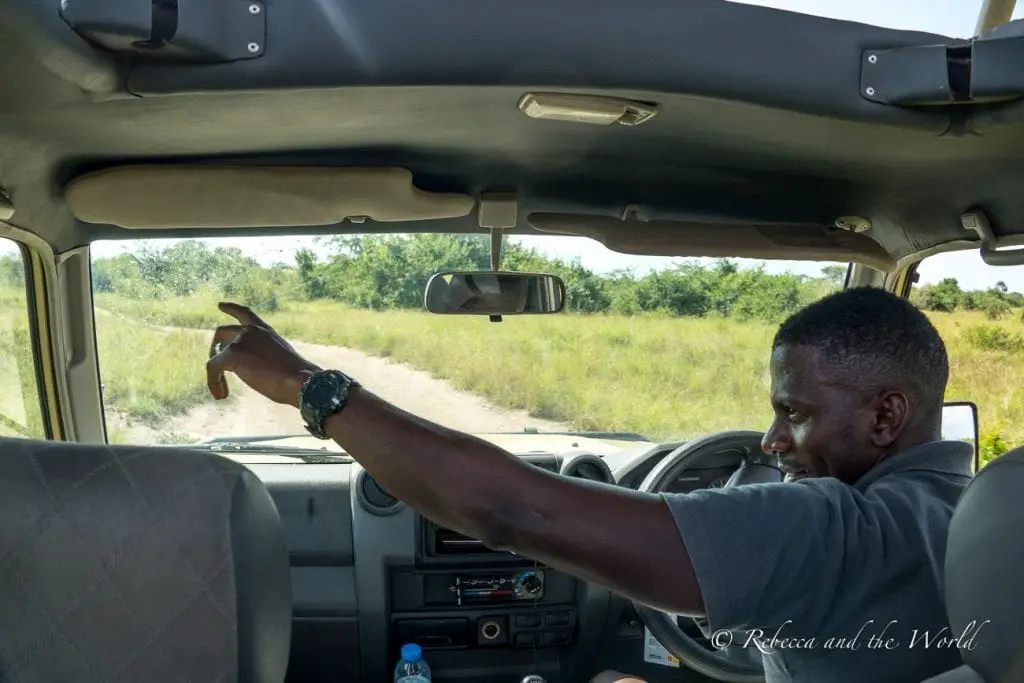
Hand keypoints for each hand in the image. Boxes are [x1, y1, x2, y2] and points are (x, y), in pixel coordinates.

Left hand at [206, 302, 320, 406]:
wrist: (300, 380)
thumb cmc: (296, 377)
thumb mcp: (279, 359)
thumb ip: (262, 355)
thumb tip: (247, 366)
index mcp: (265, 330)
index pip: (244, 313)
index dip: (230, 308)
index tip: (220, 305)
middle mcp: (250, 331)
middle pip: (222, 332)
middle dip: (215, 349)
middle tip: (217, 366)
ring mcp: (240, 341)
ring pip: (216, 354)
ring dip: (216, 373)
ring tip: (222, 391)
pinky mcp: (231, 354)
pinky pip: (213, 368)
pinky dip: (213, 382)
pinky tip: (221, 395)